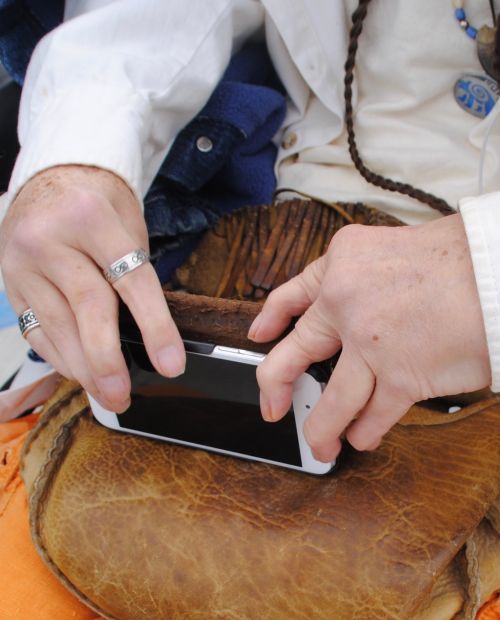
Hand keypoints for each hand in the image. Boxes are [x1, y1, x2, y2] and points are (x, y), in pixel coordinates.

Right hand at [0, 165, 184, 411]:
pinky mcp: (10, 280)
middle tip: (122, 395)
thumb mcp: (129, 226)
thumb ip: (134, 277)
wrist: (53, 178)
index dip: (155, 328)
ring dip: (83, 368)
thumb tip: (147, 340)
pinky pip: (35, 329)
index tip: (171, 365)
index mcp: (94, 218)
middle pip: (87, 308)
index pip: (131, 282)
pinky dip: (59, 356)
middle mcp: (52, 238)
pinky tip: (78, 372)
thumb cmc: (99, 205)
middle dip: (108, 360)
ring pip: (56, 326)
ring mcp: (23, 260)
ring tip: (106, 392)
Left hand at [248, 214, 490, 461]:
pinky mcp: (401, 376)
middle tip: (271, 406)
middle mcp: (345, 303)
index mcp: (341, 264)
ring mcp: (369, 343)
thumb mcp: (389, 249)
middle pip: (294, 352)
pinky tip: (360, 438)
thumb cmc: (458, 259)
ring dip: (321, 428)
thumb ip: (360, 278)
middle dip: (275, 385)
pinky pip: (373, 414)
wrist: (497, 272)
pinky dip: (365, 431)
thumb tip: (345, 310)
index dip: (271, 317)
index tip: (260, 335)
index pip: (292, 294)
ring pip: (331, 400)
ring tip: (319, 443)